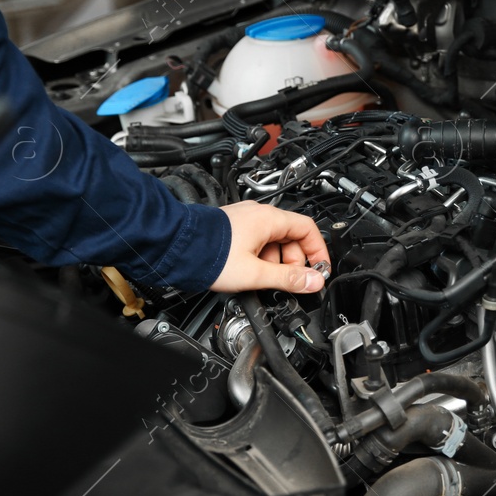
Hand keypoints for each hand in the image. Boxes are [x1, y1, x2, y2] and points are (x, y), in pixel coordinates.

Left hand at [209, 201, 331, 293]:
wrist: (177, 249)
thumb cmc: (210, 256)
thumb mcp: (255, 273)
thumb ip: (288, 279)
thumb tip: (313, 281)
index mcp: (269, 219)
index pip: (308, 229)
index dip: (318, 251)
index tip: (318, 269)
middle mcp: (258, 214)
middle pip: (291, 237)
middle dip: (293, 261)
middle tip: (287, 281)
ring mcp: (244, 219)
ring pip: (272, 240)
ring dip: (274, 261)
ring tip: (261, 278)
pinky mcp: (232, 228)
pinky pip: (256, 240)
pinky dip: (259, 257)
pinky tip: (248, 271)